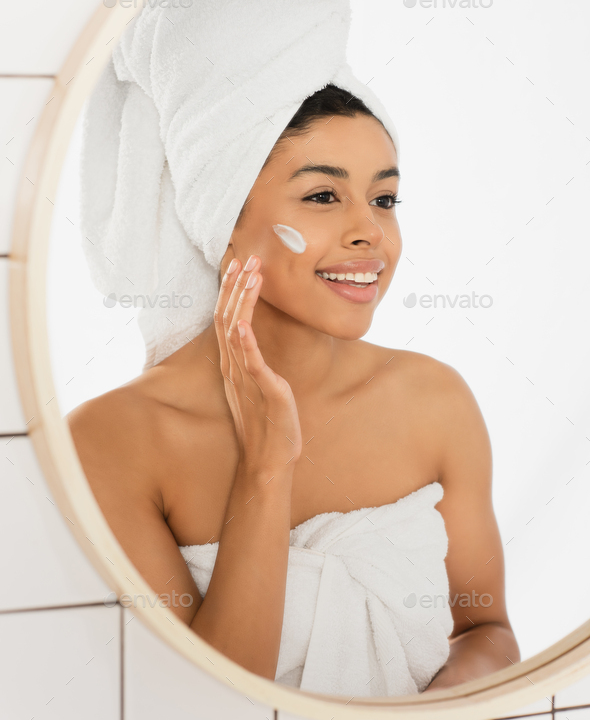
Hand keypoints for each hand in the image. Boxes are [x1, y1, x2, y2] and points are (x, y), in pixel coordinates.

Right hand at [213, 255, 302, 474]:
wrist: (269, 462)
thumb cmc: (267, 425)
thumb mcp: (259, 385)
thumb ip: (253, 361)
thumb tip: (253, 340)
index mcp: (233, 364)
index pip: (226, 318)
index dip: (231, 290)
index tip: (238, 264)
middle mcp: (233, 368)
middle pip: (226, 317)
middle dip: (236, 286)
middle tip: (247, 258)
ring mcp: (245, 378)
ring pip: (235, 331)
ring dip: (242, 301)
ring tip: (251, 275)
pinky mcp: (262, 390)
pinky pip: (250, 362)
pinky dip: (244, 342)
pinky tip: (243, 323)